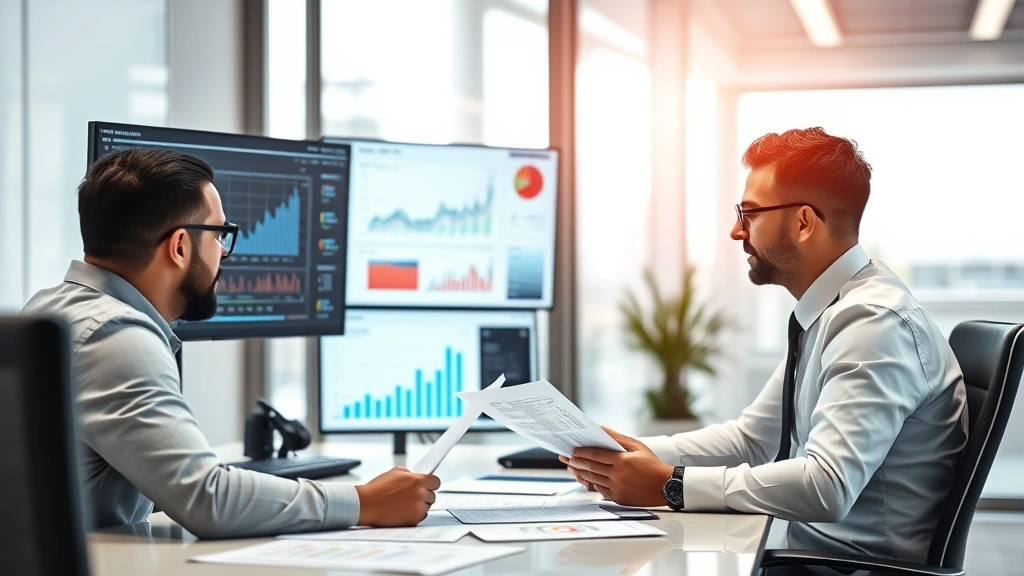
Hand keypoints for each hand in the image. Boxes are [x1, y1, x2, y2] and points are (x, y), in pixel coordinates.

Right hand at [355, 467, 440, 526]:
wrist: (367, 504)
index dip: (431, 484)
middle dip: (424, 496)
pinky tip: (402, 511)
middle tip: (411, 496)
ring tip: (404, 504)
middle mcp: (421, 494)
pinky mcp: (414, 519)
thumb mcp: (395, 472)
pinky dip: (413, 515)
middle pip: (432, 496)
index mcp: (417, 480)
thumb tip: (416, 476)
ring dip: (419, 506)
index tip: (428, 486)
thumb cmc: (378, 488)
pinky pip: (420, 517)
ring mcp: (418, 507)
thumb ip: (410, 474)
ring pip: (426, 507)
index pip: (436, 482)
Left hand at [558, 427, 672, 506]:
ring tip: (572, 467)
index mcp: (622, 461)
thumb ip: (617, 437)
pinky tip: (586, 478)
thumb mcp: (637, 446)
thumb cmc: (652, 464)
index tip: (573, 450)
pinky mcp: (618, 499)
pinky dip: (592, 483)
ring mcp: (617, 488)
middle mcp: (618, 475)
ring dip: (581, 473)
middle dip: (577, 462)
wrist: (666, 486)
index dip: (582, 452)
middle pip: (591, 468)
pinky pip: (600, 490)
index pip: (596, 455)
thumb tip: (600, 428)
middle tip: (566, 458)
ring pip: (593, 480)